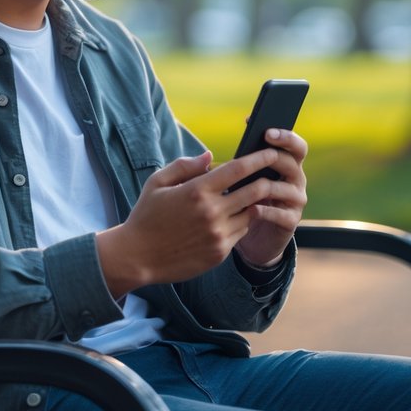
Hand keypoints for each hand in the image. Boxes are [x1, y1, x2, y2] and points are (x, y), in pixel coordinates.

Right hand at [96, 147, 284, 296]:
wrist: (137, 257)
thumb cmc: (146, 216)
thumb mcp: (157, 183)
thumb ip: (185, 166)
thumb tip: (210, 156)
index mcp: (197, 191)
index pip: (238, 170)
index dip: (259, 159)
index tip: (271, 152)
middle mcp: (212, 213)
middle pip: (255, 191)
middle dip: (266, 180)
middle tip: (273, 173)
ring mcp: (218, 235)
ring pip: (251, 213)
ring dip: (254, 203)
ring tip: (252, 195)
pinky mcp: (220, 253)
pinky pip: (241, 233)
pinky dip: (241, 222)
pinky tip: (234, 216)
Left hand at [232, 128, 307, 268]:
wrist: (253, 235)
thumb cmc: (245, 198)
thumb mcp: (244, 176)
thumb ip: (245, 156)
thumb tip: (239, 127)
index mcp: (288, 165)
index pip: (296, 146)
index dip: (286, 136)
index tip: (267, 130)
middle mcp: (296, 180)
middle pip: (293, 162)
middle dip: (276, 154)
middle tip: (262, 150)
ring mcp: (295, 201)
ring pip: (285, 188)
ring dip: (266, 184)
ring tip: (248, 183)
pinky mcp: (290, 221)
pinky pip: (281, 214)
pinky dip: (266, 210)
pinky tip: (252, 208)